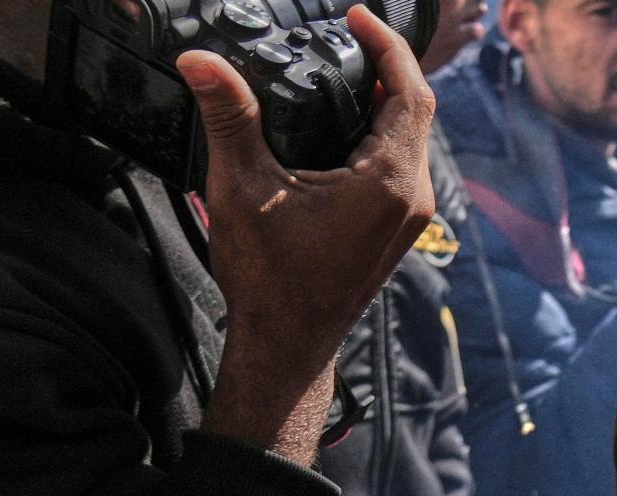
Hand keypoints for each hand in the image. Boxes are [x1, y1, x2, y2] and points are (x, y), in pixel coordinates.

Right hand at [180, 6, 436, 464]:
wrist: (288, 342)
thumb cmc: (270, 279)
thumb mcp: (242, 188)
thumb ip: (229, 118)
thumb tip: (201, 61)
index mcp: (390, 183)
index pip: (410, 93)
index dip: (388, 47)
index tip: (358, 16)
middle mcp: (413, 197)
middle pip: (415, 110)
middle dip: (386, 66)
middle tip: (347, 34)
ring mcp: (411, 215)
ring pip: (411, 137)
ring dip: (385, 98)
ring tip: (346, 65)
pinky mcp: (398, 226)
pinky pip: (402, 161)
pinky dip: (381, 130)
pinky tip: (346, 116)